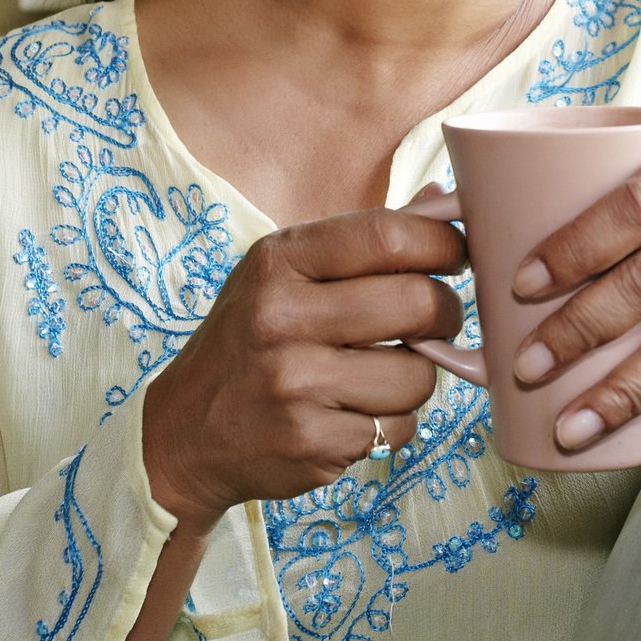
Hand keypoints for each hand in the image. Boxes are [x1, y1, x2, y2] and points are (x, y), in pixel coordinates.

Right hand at [141, 208, 467, 526]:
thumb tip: (444, 198)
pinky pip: (399, 426)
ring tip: (379, 375)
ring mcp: (296, 384)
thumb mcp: (283, 275)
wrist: (183, 434)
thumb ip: (359, 243)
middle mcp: (282, 317)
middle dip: (445, 312)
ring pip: (418, 373)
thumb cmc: (249, 342)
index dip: (443, 243)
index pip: (388, 235)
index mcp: (279, 260)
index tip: (457, 255)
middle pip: (417, 302)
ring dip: (415, 377)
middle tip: (436, 319)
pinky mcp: (312, 442)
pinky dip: (391, 423)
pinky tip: (352, 415)